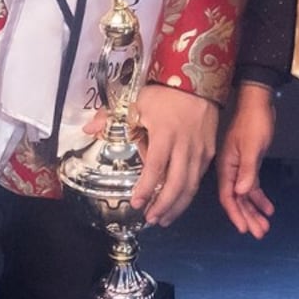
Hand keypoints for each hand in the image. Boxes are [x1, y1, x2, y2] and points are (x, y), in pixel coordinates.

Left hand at [83, 84, 217, 227]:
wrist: (199, 80)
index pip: (156, 167)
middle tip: (151, 218)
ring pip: (191, 185)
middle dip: (164, 205)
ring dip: (178, 205)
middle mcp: (186, 146)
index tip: (137, 203)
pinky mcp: (210, 151)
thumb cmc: (166, 92)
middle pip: (177, 183)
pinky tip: (178, 201)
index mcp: (166, 134)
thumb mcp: (137, 100)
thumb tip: (88, 129)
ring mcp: (200, 150)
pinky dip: (188, 192)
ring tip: (164, 218)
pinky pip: (199, 177)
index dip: (146, 188)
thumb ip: (112, 117)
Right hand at [221, 82, 278, 239]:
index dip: (236, 214)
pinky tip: (268, 208)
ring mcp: (240, 168)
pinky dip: (260, 198)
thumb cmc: (254, 122)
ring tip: (264, 226)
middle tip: (259, 232)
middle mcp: (231, 170)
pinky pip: (252, 186)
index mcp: (226, 166)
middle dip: (248, 217)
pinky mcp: (249, 164)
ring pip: (245, 196)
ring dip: (254, 211)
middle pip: (237, 200)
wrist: (259, 104)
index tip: (243, 229)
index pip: (229, 197)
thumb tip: (241, 192)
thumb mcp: (252, 147)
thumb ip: (247, 170)